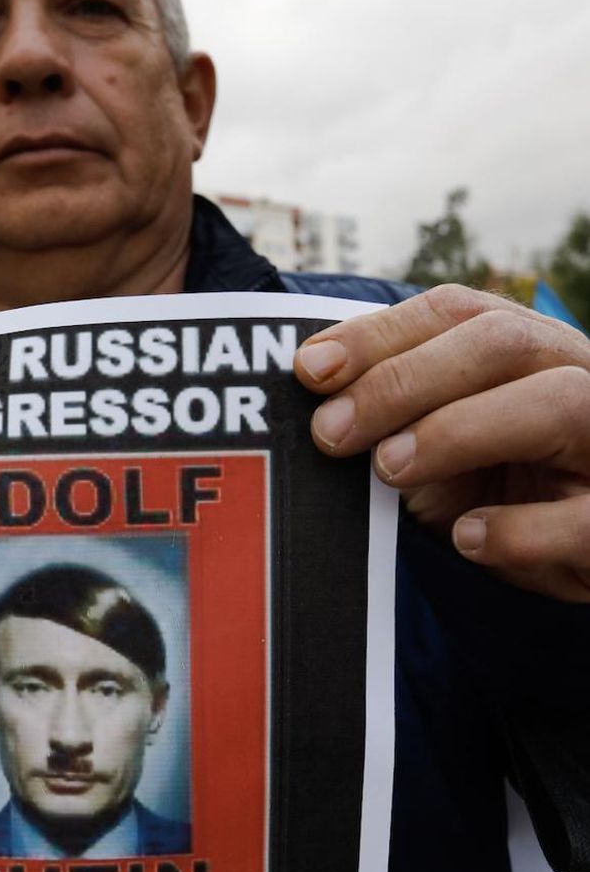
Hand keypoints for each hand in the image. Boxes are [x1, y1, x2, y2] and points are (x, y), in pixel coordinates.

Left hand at [294, 284, 589, 601]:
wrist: (571, 561)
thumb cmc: (499, 495)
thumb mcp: (442, 446)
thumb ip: (395, 413)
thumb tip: (309, 384)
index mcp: (536, 349)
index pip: (460, 311)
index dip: (379, 333)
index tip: (310, 370)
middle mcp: (585, 380)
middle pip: (502, 343)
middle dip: (403, 382)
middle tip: (331, 431)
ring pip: (558, 404)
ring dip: (458, 431)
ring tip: (389, 468)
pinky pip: (583, 519)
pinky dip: (519, 528)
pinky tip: (467, 538)